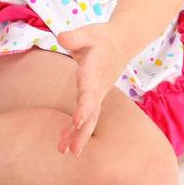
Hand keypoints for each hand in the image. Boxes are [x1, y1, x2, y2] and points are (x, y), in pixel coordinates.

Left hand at [54, 23, 128, 155]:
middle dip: (83, 131)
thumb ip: (76, 37)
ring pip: (90, 119)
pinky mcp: (95, 97)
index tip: (77, 121)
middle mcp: (98, 87)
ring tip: (64, 152)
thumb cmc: (101, 37)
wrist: (121, 43)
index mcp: (95, 71)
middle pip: (92, 113)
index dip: (84, 106)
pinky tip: (63, 142)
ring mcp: (98, 94)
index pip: (89, 91)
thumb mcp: (89, 33)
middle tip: (72, 150)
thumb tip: (62, 38)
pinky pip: (87, 117)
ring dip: (78, 136)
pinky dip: (75, 130)